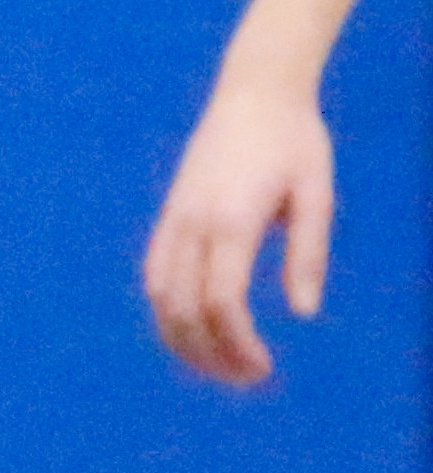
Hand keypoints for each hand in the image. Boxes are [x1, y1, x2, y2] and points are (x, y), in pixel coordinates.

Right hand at [147, 70, 334, 388]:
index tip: (263, 369)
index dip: (237, 343)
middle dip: (209, 353)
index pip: (222, 301)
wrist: (253, 93)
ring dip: (182, 339)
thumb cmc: (295, 142)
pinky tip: (194, 327)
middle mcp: (193, 223)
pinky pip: (156, 275)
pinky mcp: (169, 216)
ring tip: (216, 364)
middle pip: (184, 308)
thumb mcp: (316, 195)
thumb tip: (303, 314)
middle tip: (245, 380)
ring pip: (161, 296)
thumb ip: (307, 255)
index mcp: (232, 220)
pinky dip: (168, 310)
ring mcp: (174, 219)